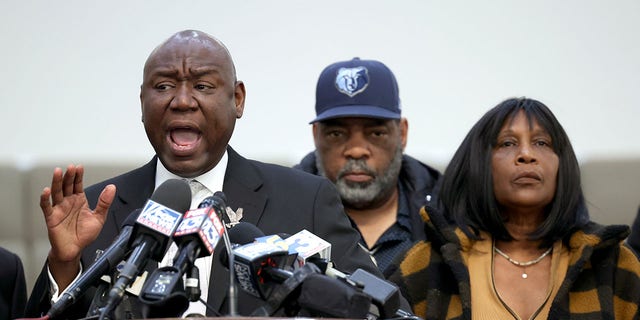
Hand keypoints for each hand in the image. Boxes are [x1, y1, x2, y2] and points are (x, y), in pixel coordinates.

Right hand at [40, 164, 114, 288]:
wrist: (74, 250)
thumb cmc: (84, 235)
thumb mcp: (99, 217)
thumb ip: (104, 203)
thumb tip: (111, 188)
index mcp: (79, 201)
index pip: (77, 185)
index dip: (78, 176)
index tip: (79, 167)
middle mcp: (68, 203)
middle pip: (66, 186)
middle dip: (68, 176)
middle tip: (70, 168)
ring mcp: (59, 209)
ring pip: (56, 193)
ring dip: (57, 182)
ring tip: (58, 172)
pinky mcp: (51, 218)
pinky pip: (47, 207)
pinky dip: (45, 199)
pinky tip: (47, 191)